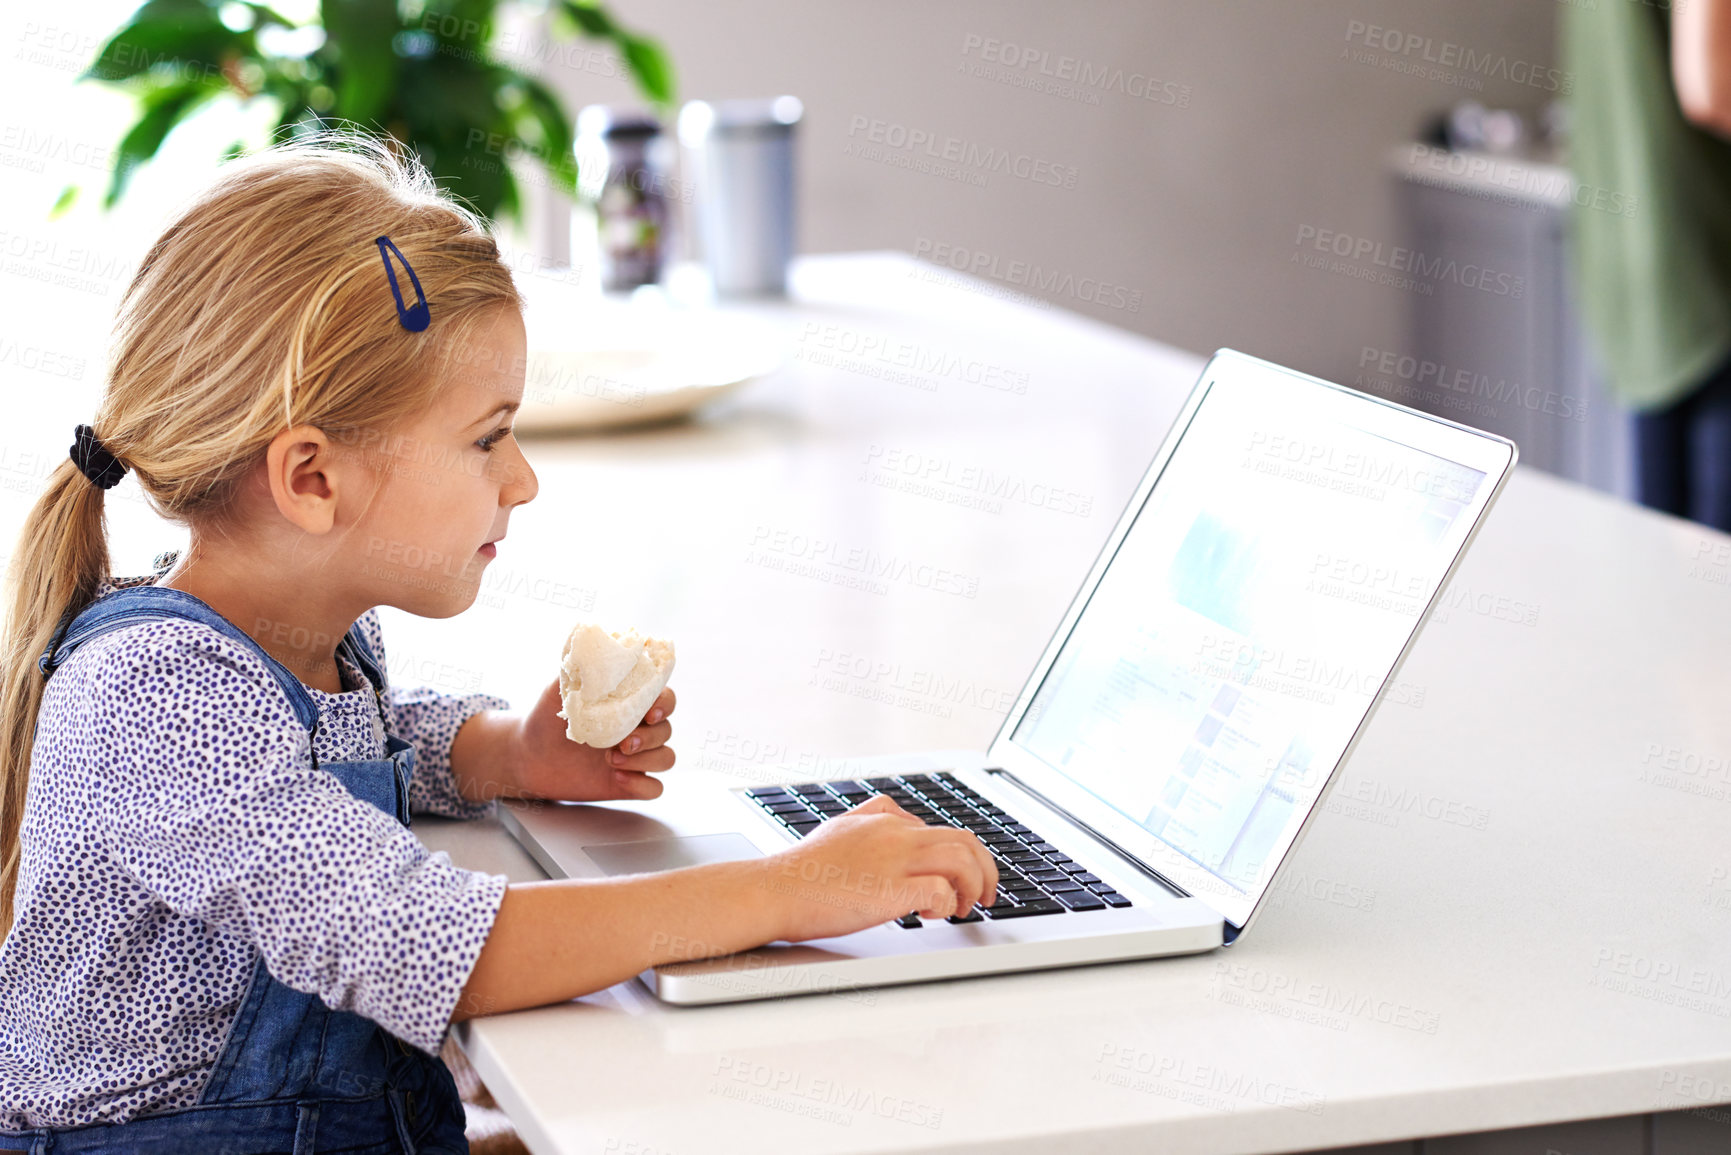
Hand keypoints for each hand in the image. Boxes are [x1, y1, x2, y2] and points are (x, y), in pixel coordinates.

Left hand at [508, 678, 676, 801]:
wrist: (528, 756)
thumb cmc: (545, 719)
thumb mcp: (558, 691)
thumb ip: (578, 673)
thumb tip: (592, 654)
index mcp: (628, 702)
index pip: (664, 698)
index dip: (664, 704)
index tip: (649, 712)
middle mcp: (637, 728)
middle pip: (667, 730)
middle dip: (650, 737)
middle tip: (623, 743)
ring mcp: (635, 757)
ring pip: (666, 758)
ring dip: (646, 761)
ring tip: (612, 761)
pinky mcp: (627, 783)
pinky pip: (653, 788)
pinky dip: (641, 785)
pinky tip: (617, 779)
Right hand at [760, 794, 997, 939]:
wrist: (773, 890)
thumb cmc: (800, 870)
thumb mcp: (839, 828)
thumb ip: (871, 820)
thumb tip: (898, 821)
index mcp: (885, 820)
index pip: (942, 829)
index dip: (962, 856)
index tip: (962, 878)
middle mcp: (895, 834)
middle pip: (964, 840)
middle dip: (984, 869)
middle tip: (986, 894)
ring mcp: (895, 860)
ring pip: (961, 861)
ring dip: (973, 886)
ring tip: (966, 908)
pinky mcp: (891, 890)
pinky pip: (941, 892)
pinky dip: (947, 904)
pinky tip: (934, 915)